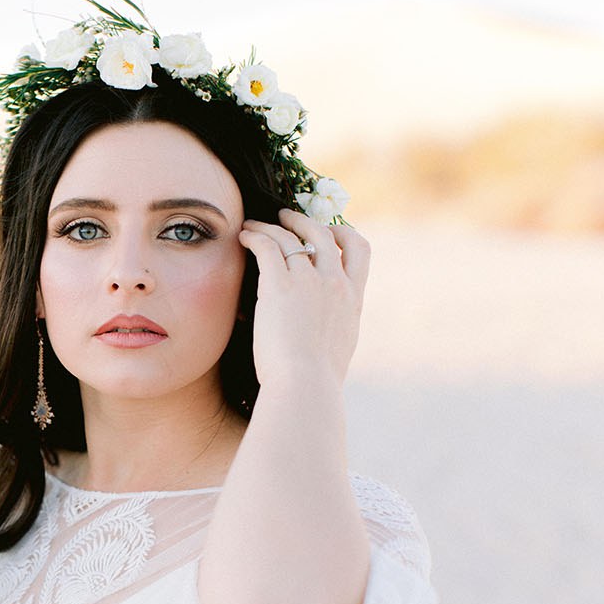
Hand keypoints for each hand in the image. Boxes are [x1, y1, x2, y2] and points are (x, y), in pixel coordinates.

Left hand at [238, 208, 369, 389]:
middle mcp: (335, 283)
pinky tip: (244, 236)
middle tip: (286, 217)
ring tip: (255, 223)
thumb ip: (334, 332)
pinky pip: (267, 247)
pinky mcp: (280, 284)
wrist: (306, 386)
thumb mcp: (338, 352)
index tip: (329, 231)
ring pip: (292, 237)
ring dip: (272, 226)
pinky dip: (255, 236)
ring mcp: (309, 281)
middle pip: (325, 234)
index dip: (343, 233)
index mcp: (353, 299)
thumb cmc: (316, 381)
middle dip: (305, 221)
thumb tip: (324, 335)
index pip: (360, 250)